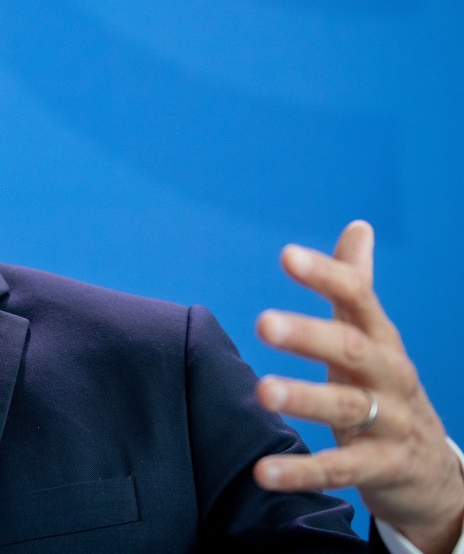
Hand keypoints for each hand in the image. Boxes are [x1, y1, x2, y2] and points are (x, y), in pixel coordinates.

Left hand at [252, 221, 463, 553]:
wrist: (435, 472)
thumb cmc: (387, 390)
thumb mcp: (374, 337)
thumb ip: (357, 285)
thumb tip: (358, 226)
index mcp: (380, 340)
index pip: (358, 299)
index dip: (326, 276)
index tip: (287, 255)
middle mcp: (389, 377)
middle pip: (351, 350)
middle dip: (310, 335)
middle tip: (263, 322)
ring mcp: (391, 424)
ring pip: (347, 408)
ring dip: (304, 398)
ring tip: (262, 390)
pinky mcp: (383, 468)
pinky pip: (341, 470)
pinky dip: (303, 472)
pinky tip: (264, 471)